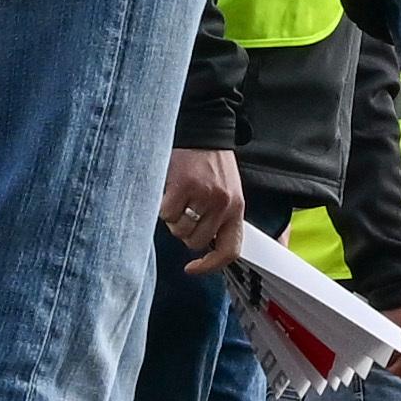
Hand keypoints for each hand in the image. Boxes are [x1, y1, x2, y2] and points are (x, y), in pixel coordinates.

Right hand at [158, 146, 249, 268]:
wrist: (203, 131)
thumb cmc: (211, 165)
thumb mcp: (226, 193)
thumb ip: (219, 219)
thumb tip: (202, 249)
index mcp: (236, 209)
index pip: (230, 250)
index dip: (209, 266)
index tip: (192, 268)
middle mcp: (223, 205)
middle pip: (195, 242)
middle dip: (185, 231)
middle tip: (186, 210)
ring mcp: (204, 196)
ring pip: (179, 230)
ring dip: (174, 218)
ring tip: (181, 196)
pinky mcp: (185, 186)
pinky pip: (167, 214)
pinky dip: (163, 205)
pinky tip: (171, 190)